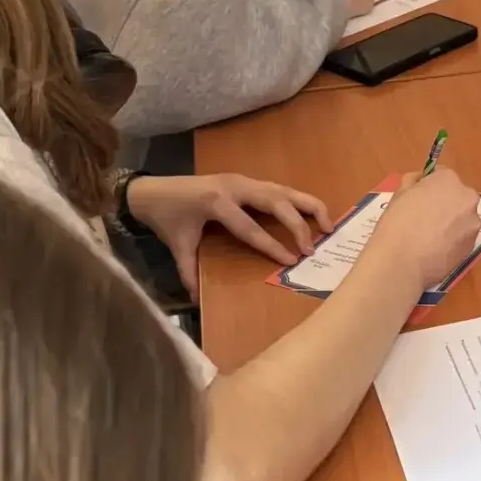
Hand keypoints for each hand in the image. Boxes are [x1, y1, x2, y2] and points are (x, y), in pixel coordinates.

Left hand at [126, 174, 331, 298]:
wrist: (152, 189)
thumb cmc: (166, 217)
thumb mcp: (177, 245)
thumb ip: (188, 271)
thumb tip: (195, 300)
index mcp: (217, 202)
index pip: (251, 227)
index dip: (272, 245)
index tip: (291, 260)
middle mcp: (235, 186)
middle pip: (276, 202)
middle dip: (297, 225)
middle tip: (311, 248)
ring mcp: (243, 180)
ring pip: (283, 190)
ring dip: (307, 206)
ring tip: (329, 225)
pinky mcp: (247, 180)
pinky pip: (278, 189)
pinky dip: (298, 201)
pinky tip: (313, 214)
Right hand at [367, 169, 480, 293]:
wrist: (402, 263)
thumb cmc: (397, 223)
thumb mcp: (399, 193)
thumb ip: (413, 182)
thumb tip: (420, 183)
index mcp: (449, 180)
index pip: (442, 175)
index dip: (429, 186)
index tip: (419, 197)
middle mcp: (467, 198)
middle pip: (457, 196)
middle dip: (444, 204)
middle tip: (424, 218)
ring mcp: (473, 223)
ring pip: (462, 218)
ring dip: (451, 223)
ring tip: (430, 238)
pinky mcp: (473, 246)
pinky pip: (462, 237)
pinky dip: (453, 241)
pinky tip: (436, 250)